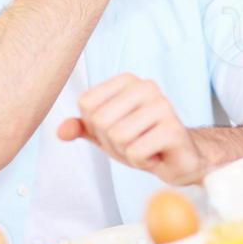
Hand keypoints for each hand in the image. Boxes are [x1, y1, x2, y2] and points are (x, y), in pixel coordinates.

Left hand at [56, 73, 205, 184]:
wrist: (181, 159)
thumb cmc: (144, 142)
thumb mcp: (107, 134)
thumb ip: (83, 128)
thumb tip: (61, 132)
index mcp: (127, 81)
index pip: (86, 104)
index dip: (95, 127)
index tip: (118, 131)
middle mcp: (146, 86)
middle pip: (100, 121)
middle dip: (112, 143)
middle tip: (134, 143)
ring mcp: (162, 105)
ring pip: (117, 137)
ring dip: (127, 153)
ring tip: (146, 148)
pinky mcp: (173, 129)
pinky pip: (135, 152)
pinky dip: (141, 162)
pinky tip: (156, 156)